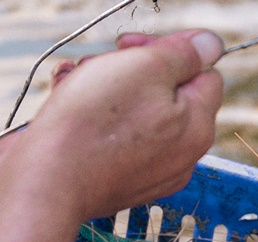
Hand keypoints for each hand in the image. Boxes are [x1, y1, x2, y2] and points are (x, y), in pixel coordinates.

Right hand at [0, 29, 224, 222]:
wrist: (47, 180)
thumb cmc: (93, 123)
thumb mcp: (145, 68)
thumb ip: (184, 55)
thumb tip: (210, 45)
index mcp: (198, 127)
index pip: (205, 74)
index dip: (172, 51)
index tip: (133, 47)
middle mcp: (183, 154)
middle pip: (169, 92)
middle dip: (133, 69)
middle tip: (100, 64)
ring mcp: (153, 171)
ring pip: (137, 111)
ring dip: (106, 87)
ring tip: (77, 85)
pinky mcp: (121, 179)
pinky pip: (117, 136)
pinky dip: (96, 117)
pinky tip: (70, 107)